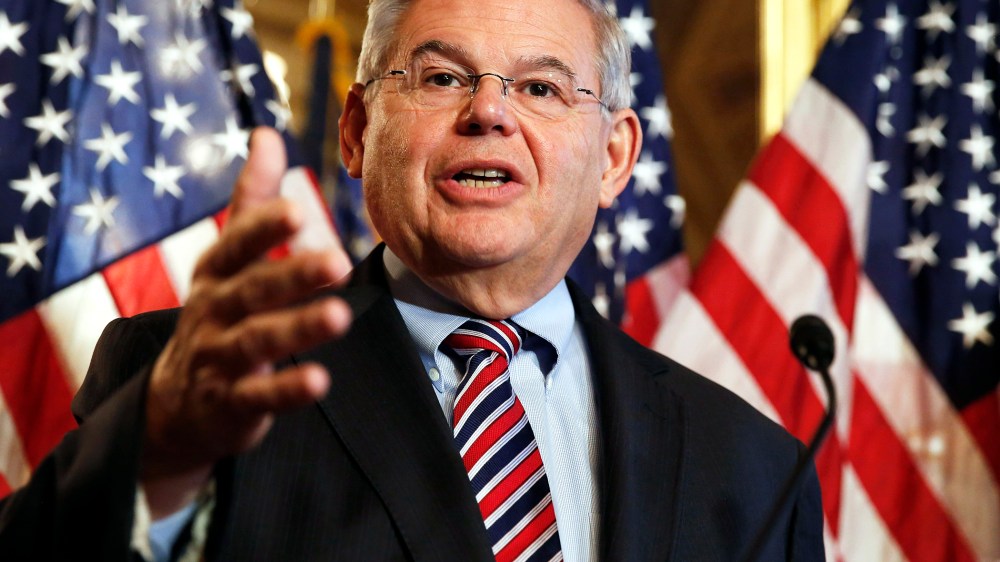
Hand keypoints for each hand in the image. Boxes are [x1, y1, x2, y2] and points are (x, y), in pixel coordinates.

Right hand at [140, 128, 352, 516]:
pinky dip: (286, 388)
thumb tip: (268, 133)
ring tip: (340, 316)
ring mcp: (219, 359)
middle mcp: (213, 312)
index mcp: (216, 273)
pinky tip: (320, 379)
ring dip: (298, 328)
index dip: (262, 228)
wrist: (175, 404)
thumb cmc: (216, 314)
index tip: (296, 209)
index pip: (236, 244)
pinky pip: (259, 395)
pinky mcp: (231, 404)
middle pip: (251, 290)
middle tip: (335, 260)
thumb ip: (250, 200)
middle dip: (290, 275)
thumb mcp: (227, 257)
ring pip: (257, 341)